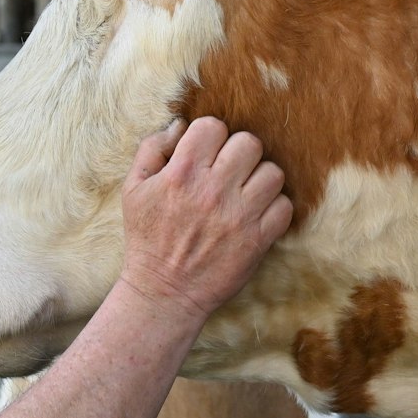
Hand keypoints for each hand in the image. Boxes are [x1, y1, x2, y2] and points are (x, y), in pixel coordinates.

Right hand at [118, 117, 291, 322]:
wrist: (164, 292)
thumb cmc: (147, 239)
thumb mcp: (133, 190)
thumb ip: (152, 149)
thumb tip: (181, 125)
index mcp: (182, 173)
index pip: (213, 126)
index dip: (210, 137)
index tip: (206, 154)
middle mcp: (213, 190)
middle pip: (249, 143)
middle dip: (239, 154)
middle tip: (228, 172)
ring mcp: (239, 215)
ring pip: (272, 172)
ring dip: (260, 179)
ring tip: (245, 193)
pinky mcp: (258, 240)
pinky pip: (284, 206)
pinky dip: (274, 208)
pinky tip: (256, 215)